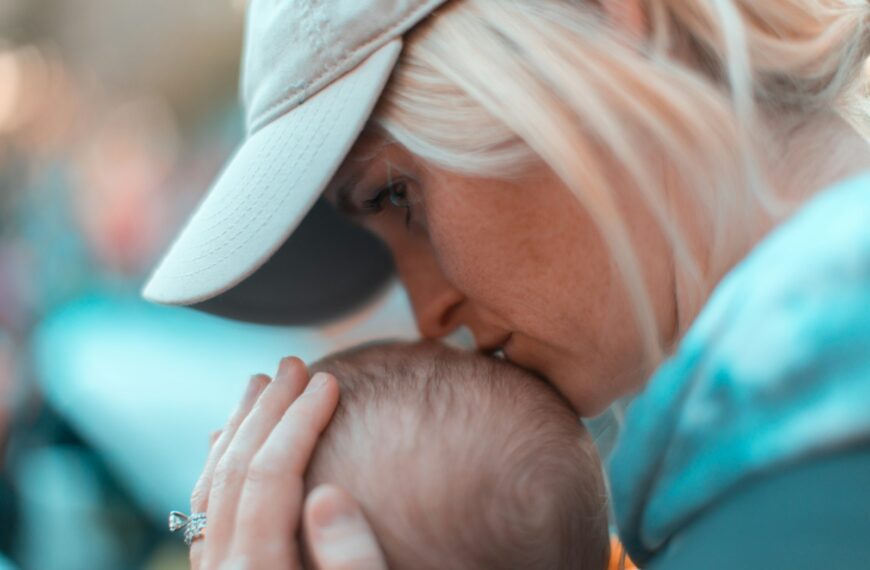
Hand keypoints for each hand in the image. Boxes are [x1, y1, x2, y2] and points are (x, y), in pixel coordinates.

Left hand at [188, 357, 387, 568]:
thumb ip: (350, 560)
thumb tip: (328, 497)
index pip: (272, 476)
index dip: (300, 421)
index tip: (328, 381)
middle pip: (234, 472)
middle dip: (267, 410)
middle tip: (294, 365)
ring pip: (211, 485)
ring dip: (238, 428)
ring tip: (260, 384)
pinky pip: (203, 509)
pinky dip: (218, 463)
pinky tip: (227, 439)